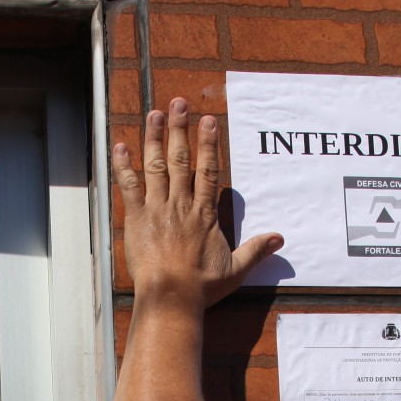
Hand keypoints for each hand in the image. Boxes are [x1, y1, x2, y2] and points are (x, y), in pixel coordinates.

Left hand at [113, 98, 282, 308]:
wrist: (172, 297)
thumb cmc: (202, 287)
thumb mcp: (236, 269)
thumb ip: (256, 250)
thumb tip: (280, 239)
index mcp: (204, 213)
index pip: (208, 170)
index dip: (208, 143)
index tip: (208, 121)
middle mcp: (181, 204)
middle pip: (181, 159)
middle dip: (179, 129)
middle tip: (178, 103)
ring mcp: (158, 209)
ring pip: (155, 166)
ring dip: (154, 138)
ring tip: (154, 113)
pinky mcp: (137, 219)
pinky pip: (129, 187)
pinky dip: (123, 166)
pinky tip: (120, 146)